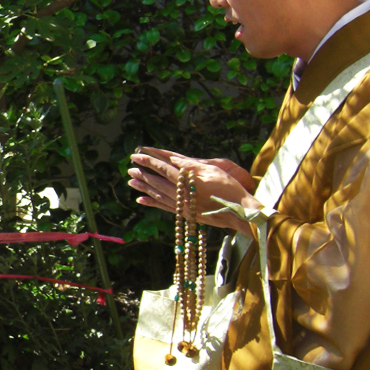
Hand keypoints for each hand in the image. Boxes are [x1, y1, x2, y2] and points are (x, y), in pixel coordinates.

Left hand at [127, 147, 261, 233]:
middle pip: (158, 182)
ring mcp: (182, 206)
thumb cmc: (230, 189)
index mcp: (189, 180)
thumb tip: (173, 158)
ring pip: (158, 194)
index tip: (136, 155)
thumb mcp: (213, 170)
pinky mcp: (185, 215)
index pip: (164, 168)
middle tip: (130, 167)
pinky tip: (141, 200)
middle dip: (143, 173)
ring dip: (143, 187)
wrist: (239, 212)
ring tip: (131, 182)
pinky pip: (164, 207)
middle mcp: (182, 194)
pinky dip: (152, 203)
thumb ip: (191, 165)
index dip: (149, 161)